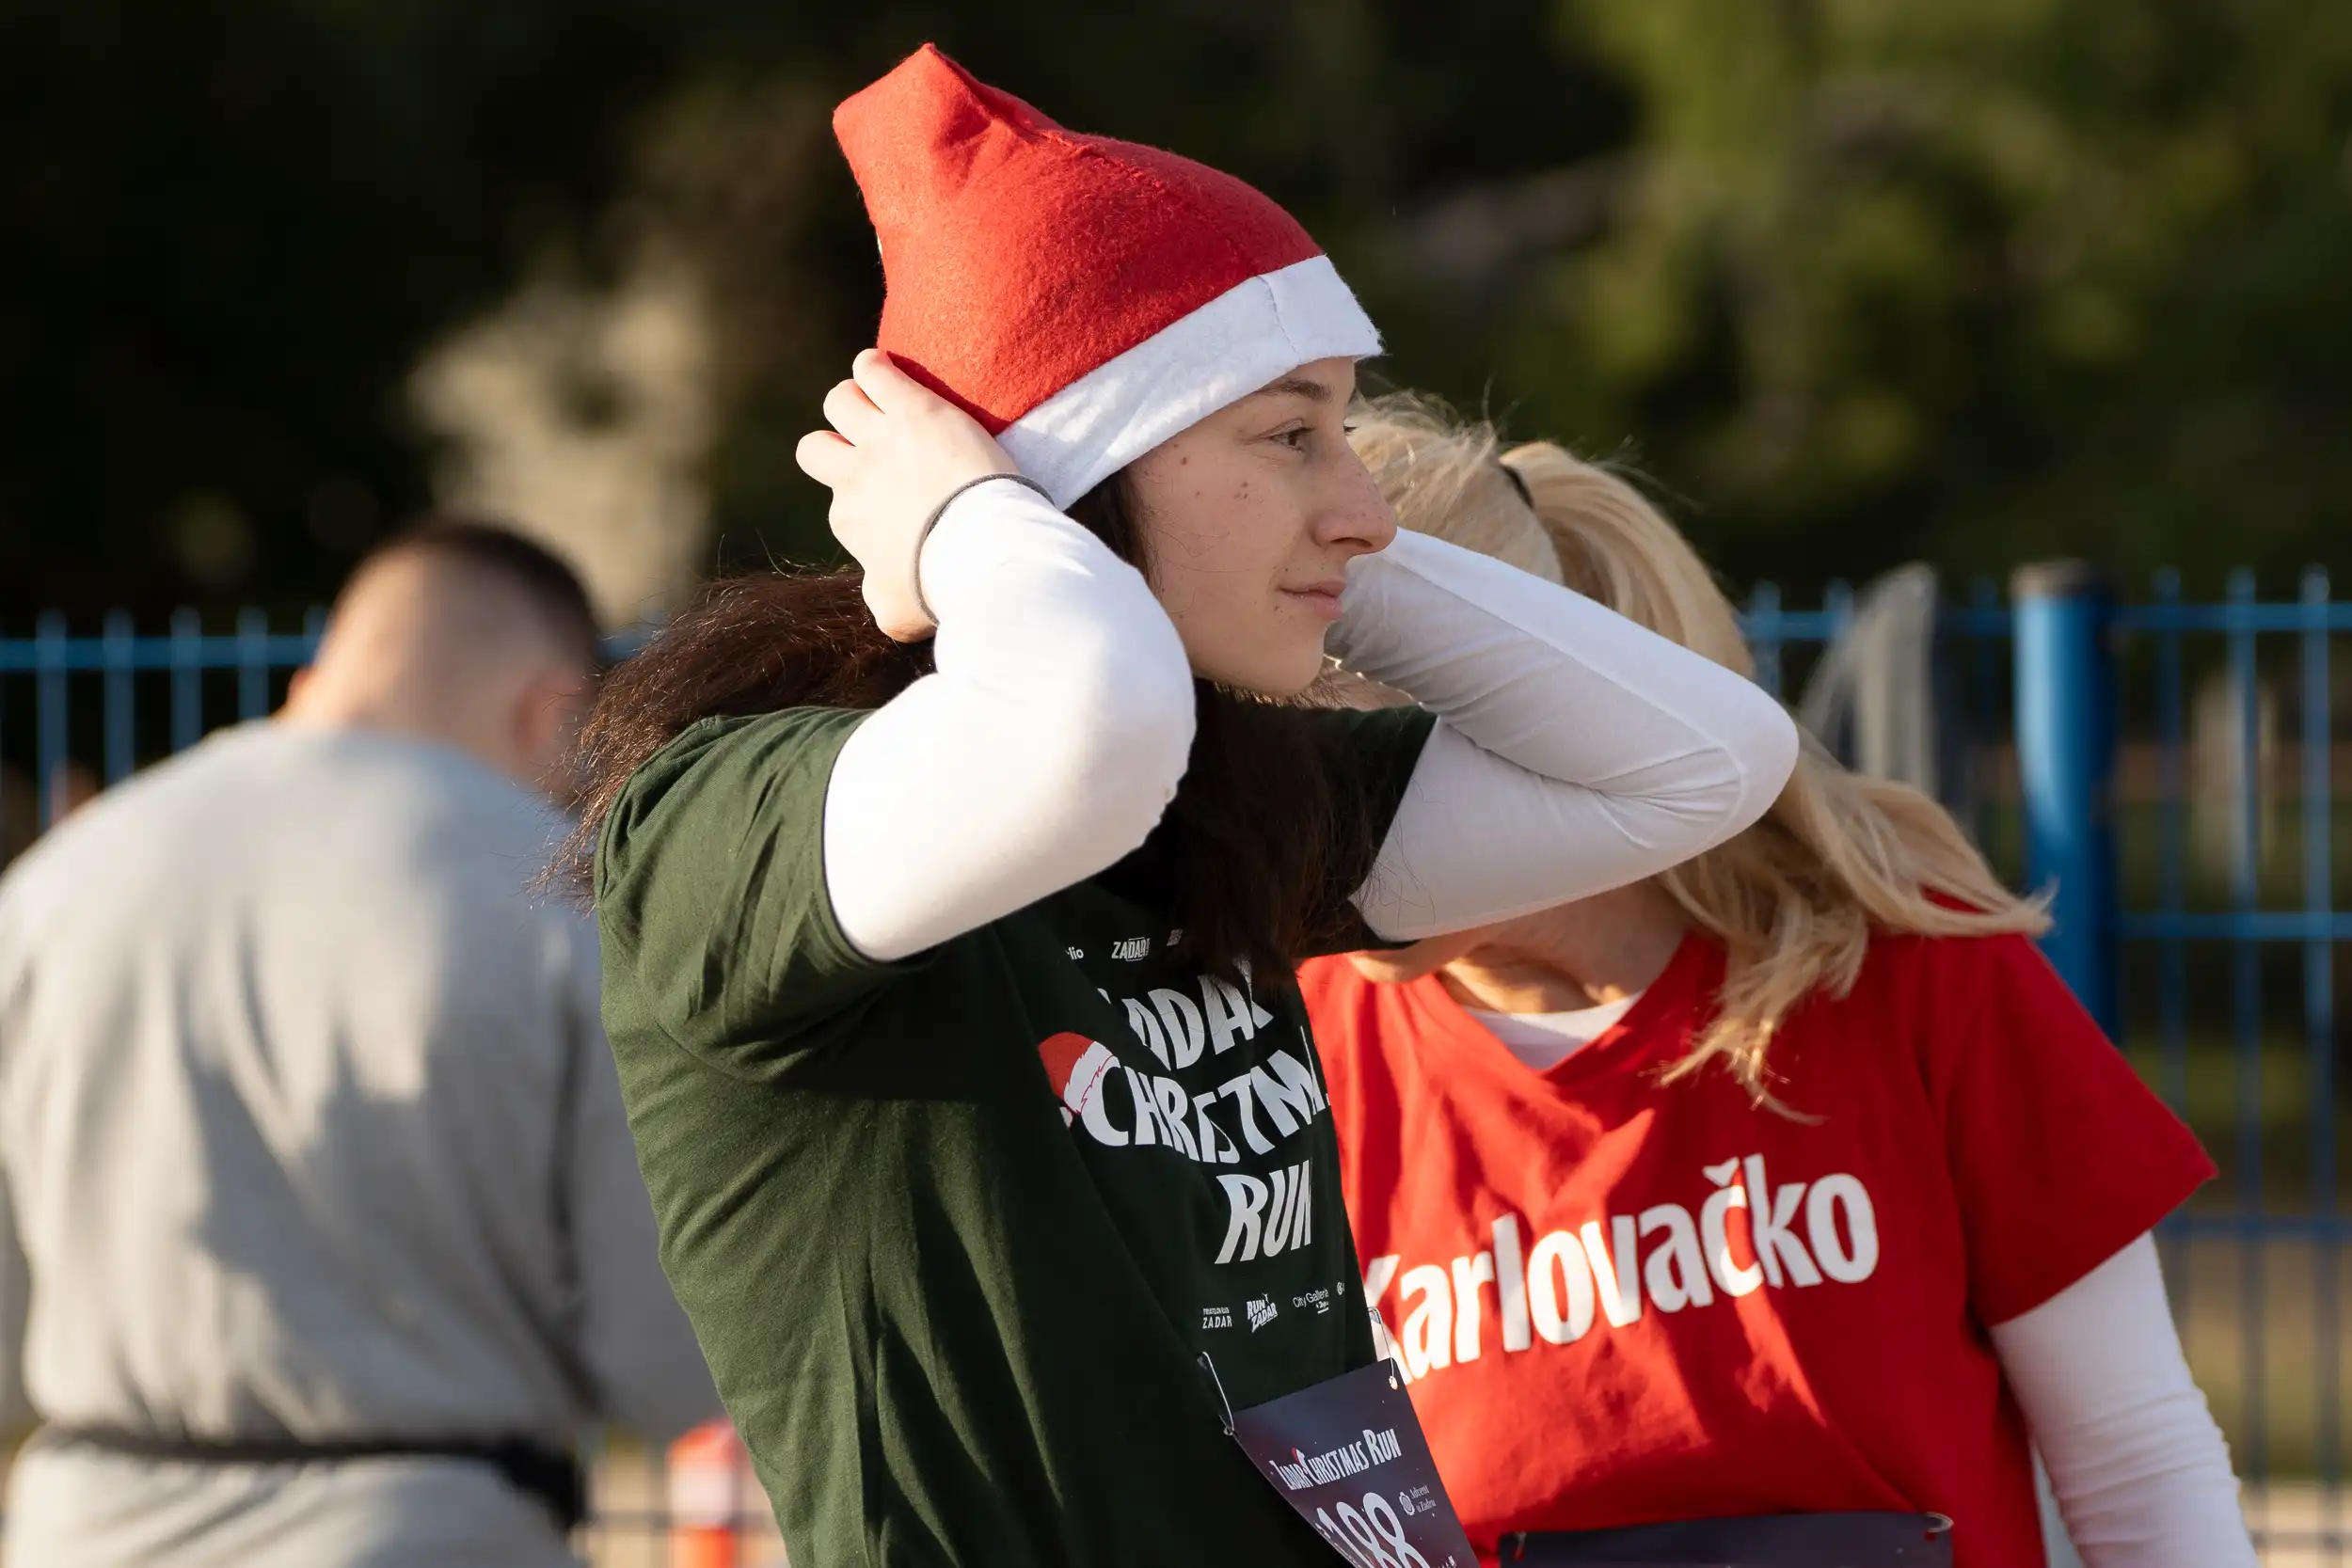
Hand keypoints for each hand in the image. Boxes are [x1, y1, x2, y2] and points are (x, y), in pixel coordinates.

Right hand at [795, 349, 1018, 640]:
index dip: (862, 496)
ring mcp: (880, 439)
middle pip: (816, 446)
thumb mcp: (898, 614)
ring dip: (857, 399)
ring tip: (883, 398)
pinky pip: (873, 369)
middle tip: (875, 445)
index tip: (894, 499)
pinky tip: (885, 366)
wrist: (983, 554)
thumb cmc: (944, 587)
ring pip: (840, 400)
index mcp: (849, 522)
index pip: (838, 499)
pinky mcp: (914, 409)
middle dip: (839, 444)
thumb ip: (878, 600)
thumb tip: (874, 590)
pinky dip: (874, 365)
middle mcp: (853, 477)